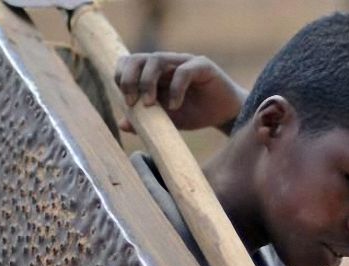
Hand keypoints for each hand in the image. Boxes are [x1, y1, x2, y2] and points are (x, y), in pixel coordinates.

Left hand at [114, 52, 246, 133]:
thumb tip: (123, 124)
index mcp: (154, 73)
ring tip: (150, 105)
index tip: (125, 100)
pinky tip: (175, 107)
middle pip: (138, 58)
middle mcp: (167, 64)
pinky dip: (175, 89)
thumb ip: (146, 121)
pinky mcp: (202, 66)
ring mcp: (184, 62)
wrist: (226, 114)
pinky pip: (183, 71)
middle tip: (131, 102)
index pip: (129, 63)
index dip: (122, 77)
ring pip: (157, 59)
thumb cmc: (195, 114)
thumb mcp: (166, 121)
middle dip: (129, 78)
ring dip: (147, 82)